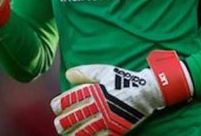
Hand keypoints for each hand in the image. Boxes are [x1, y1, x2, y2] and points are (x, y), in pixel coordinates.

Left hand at [50, 50, 192, 134]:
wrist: (146, 91)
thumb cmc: (123, 79)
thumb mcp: (104, 71)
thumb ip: (85, 73)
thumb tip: (68, 74)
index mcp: (94, 91)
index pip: (70, 100)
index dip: (58, 104)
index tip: (55, 106)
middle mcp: (99, 106)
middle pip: (74, 117)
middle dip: (62, 122)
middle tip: (58, 124)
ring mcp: (107, 119)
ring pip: (84, 131)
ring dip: (72, 133)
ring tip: (66, 134)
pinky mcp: (115, 129)